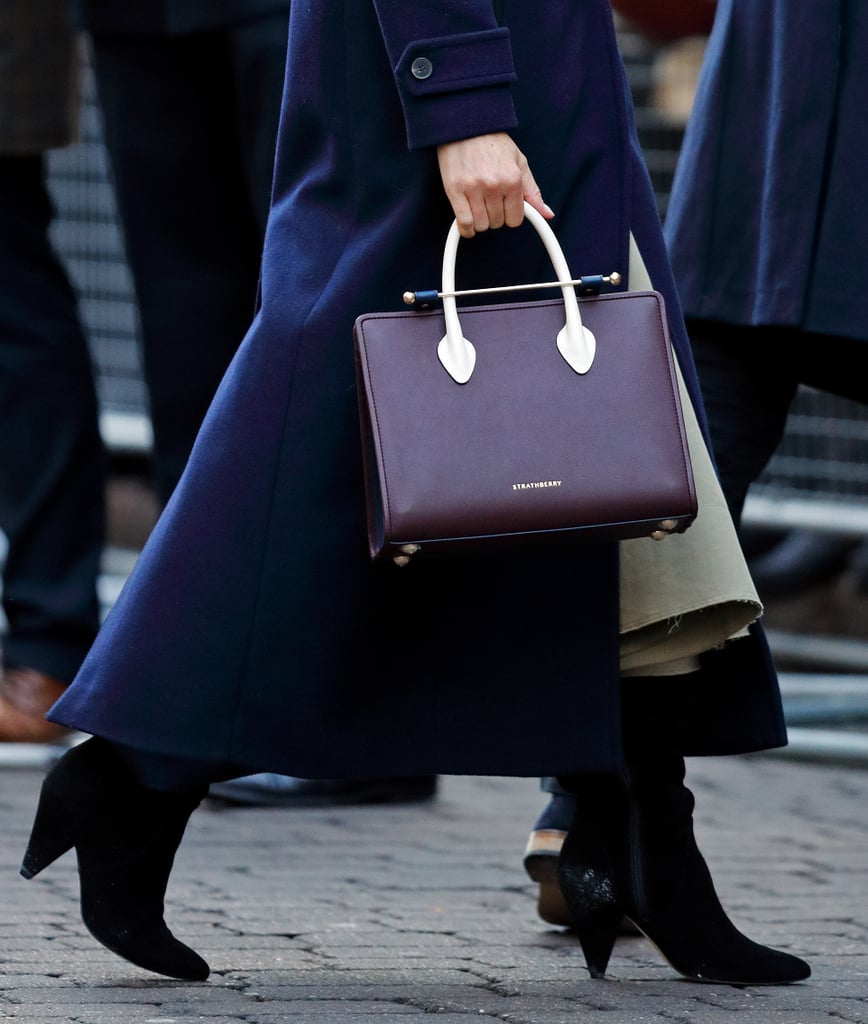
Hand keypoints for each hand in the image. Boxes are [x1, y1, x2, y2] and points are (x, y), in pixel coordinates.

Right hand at [437, 132, 553, 237]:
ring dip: (480, 221)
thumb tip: (547, 214)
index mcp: (513, 180)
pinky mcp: (455, 190)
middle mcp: (494, 185)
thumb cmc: (493, 144)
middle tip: (489, 202)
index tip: (505, 208)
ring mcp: (473, 188)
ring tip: (478, 207)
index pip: (515, 219)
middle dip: (494, 216)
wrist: (466, 125)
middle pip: (497, 223)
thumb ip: (533, 192)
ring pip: (480, 225)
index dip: (510, 216)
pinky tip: (468, 224)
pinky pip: (464, 222)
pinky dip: (466, 228)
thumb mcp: (520, 163)